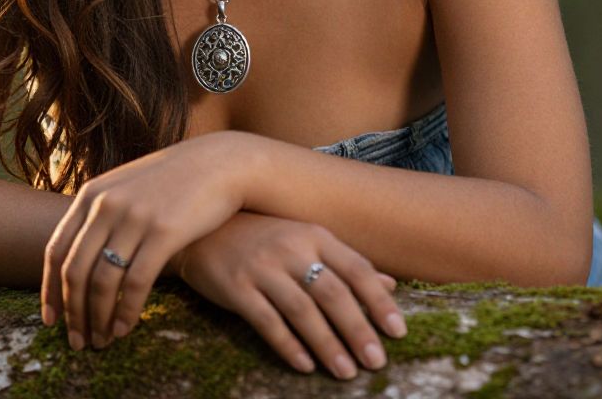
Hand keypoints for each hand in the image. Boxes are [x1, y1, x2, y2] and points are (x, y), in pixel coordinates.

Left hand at [40, 131, 247, 348]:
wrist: (220, 163)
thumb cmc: (174, 179)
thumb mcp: (127, 185)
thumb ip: (101, 212)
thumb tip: (79, 254)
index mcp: (92, 194)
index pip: (57, 250)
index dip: (50, 290)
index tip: (50, 321)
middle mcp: (106, 204)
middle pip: (75, 271)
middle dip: (72, 314)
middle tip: (78, 342)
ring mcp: (134, 217)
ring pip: (102, 282)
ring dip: (98, 319)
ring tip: (103, 341)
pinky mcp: (163, 231)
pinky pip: (135, 283)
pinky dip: (126, 312)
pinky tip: (126, 329)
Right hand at [175, 210, 406, 378]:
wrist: (203, 229)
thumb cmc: (263, 236)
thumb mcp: (306, 239)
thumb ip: (345, 262)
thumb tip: (390, 284)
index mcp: (313, 234)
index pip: (355, 268)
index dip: (379, 301)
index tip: (398, 332)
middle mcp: (290, 248)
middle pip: (332, 292)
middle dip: (357, 329)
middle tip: (377, 362)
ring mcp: (262, 267)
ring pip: (302, 310)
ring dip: (327, 344)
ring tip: (346, 372)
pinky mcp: (236, 287)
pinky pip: (266, 321)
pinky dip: (288, 345)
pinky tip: (305, 365)